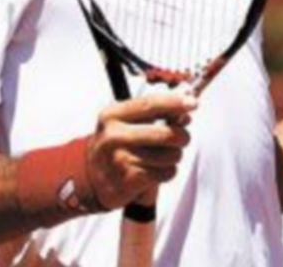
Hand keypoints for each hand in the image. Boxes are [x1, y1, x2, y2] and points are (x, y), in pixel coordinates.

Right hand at [87, 92, 196, 209]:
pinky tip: (156, 169)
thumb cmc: (114, 145)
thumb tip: (185, 112)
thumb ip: (152, 114)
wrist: (90, 177)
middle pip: (165, 133)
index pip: (149, 104)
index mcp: (113, 115)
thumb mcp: (124, 122)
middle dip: (182, 135)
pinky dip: (168, 171)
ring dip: (175, 155)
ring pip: (170, 155)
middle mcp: (115, 135)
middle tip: (182, 137)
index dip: (174, 102)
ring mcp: (122, 159)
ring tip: (164, 156)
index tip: (192, 102)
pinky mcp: (131, 180)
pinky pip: (166, 172)